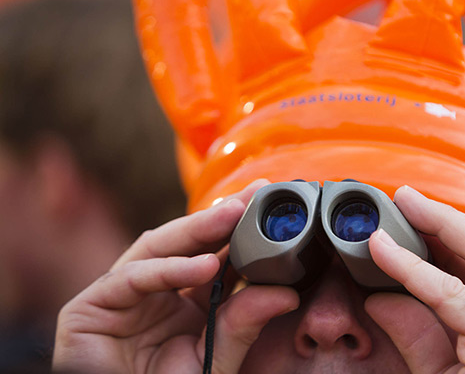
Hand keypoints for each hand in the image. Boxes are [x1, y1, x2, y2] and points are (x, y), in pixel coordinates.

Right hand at [53, 179, 299, 373]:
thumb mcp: (214, 359)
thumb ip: (242, 326)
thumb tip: (286, 294)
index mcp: (185, 301)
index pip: (214, 255)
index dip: (239, 230)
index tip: (268, 206)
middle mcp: (153, 291)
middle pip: (187, 243)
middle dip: (221, 216)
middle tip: (254, 195)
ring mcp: (119, 296)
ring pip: (158, 248)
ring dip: (197, 228)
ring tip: (234, 214)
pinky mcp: (89, 308)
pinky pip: (132, 278)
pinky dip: (168, 269)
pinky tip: (204, 266)